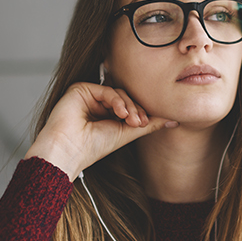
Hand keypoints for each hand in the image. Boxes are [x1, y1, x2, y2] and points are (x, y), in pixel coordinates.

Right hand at [26, 83, 178, 178]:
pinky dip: (116, 101)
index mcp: (105, 114)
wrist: (68, 151)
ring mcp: (88, 96)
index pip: (129, 105)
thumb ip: (148, 125)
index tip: (146, 124)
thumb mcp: (126, 134)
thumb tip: (173, 120)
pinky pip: (106, 90)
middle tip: (140, 123)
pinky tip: (120, 114)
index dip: (139, 112)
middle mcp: (96, 103)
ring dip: (129, 106)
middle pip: (125, 97)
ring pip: (117, 92)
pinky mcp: (80, 89)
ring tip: (131, 122)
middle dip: (136, 109)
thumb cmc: (91, 148)